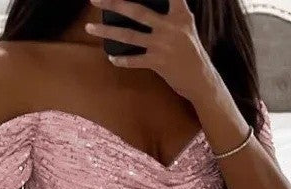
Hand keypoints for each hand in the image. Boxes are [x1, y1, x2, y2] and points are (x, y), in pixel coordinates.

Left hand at [85, 0, 212, 103]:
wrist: (200, 79)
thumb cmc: (190, 51)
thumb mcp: (186, 25)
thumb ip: (172, 11)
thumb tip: (148, 8)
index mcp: (180, 13)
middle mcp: (170, 26)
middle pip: (137, 11)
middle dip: (113, 3)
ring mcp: (163, 44)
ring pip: (129, 35)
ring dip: (106, 31)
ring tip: (89, 28)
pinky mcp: (158, 62)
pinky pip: (134, 60)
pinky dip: (121, 60)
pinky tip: (111, 57)